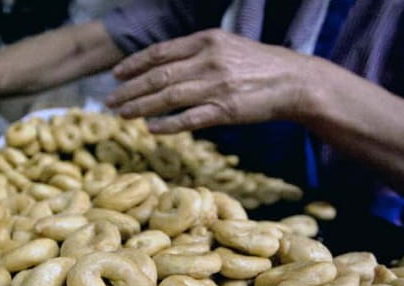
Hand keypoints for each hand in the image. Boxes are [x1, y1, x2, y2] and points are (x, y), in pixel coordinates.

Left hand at [106, 29, 315, 133]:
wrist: (294, 81)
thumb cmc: (258, 65)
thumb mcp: (226, 47)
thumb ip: (196, 53)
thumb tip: (163, 68)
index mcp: (207, 40)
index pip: (161, 52)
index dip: (134, 64)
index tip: (116, 74)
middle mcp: (209, 61)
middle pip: (159, 76)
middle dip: (130, 89)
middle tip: (110, 100)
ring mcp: (216, 86)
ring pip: (168, 97)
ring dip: (141, 106)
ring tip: (122, 114)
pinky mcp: (226, 110)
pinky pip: (189, 119)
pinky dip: (168, 124)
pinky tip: (151, 128)